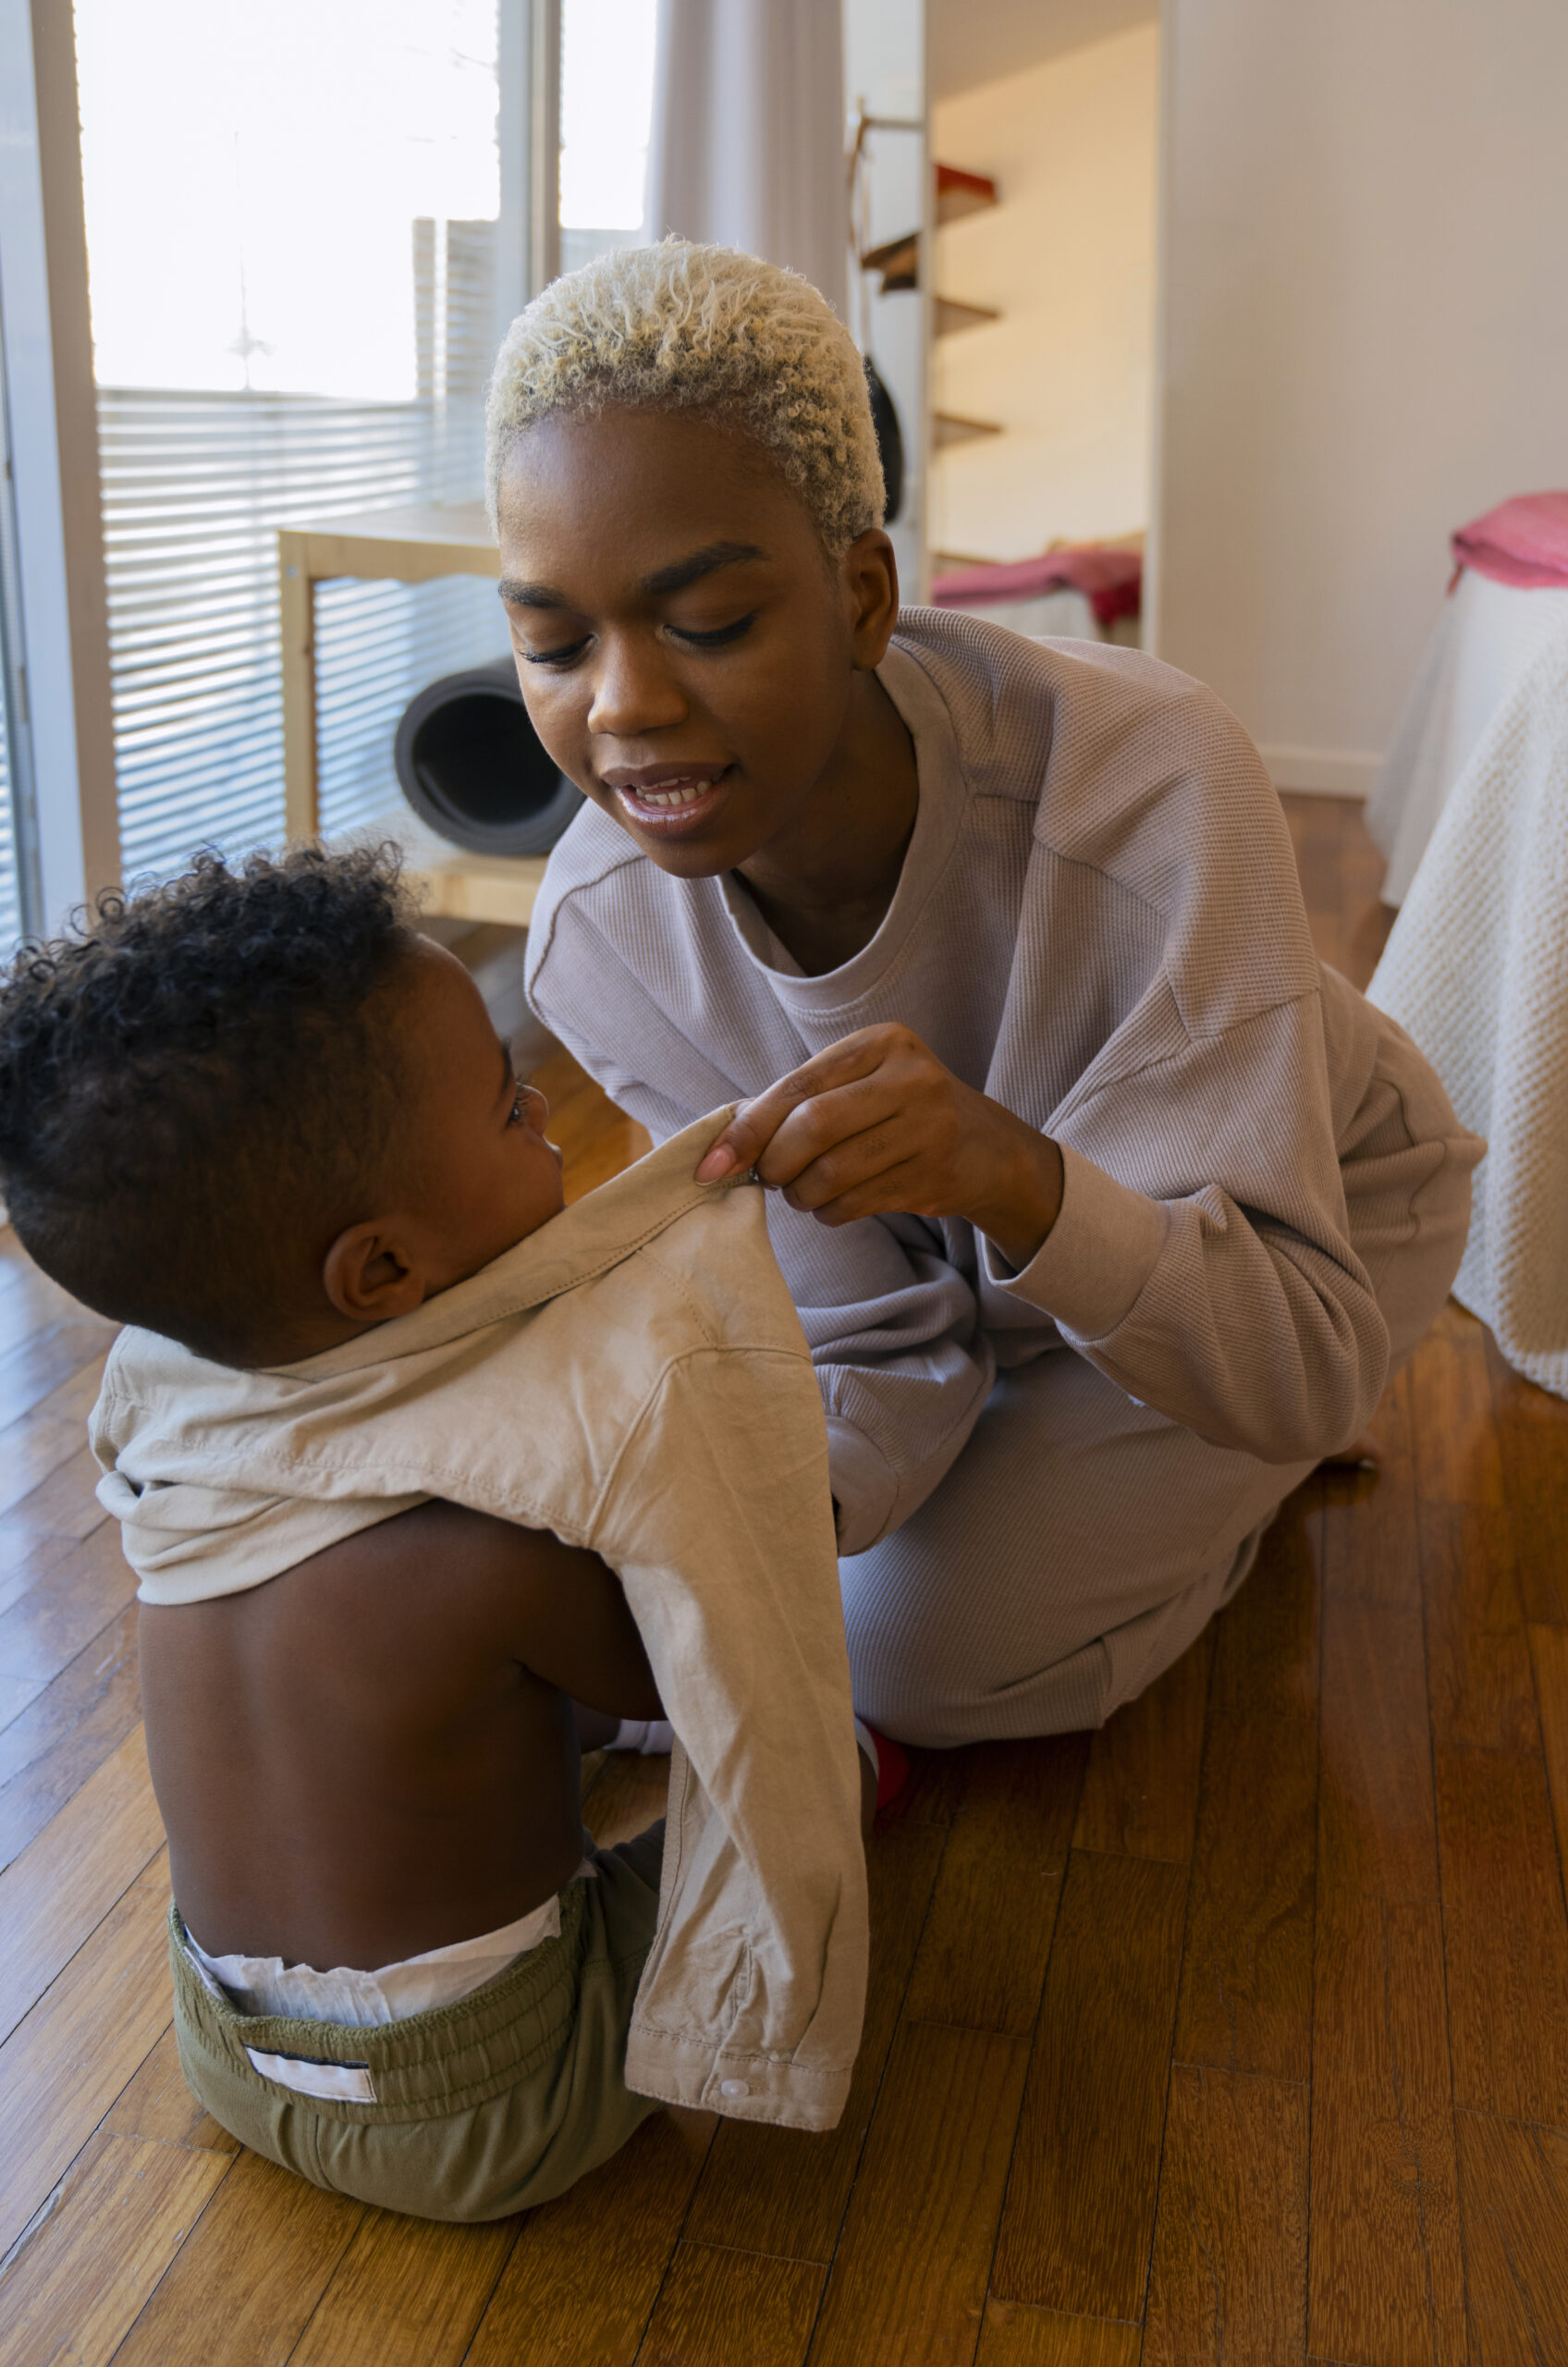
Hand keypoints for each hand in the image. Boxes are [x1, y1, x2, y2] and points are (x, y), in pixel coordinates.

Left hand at [695, 1024, 1063, 1270]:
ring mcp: (929, 1129)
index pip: (798, 1088)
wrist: (988, 1149)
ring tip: (802, 1192)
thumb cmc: (901, 1112)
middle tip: (769, 1178)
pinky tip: (832, 1204)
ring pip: (833, 1173)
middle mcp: (912, 1079)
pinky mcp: (934, 1176)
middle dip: (775, 1163)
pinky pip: (855, 1203)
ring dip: (801, 1194)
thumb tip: (723, 1149)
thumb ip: (800, 1104)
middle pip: (814, 1128)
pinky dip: (828, 1212)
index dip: (748, 1130)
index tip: (711, 1166)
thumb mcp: (860, 1085)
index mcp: (883, 1043)